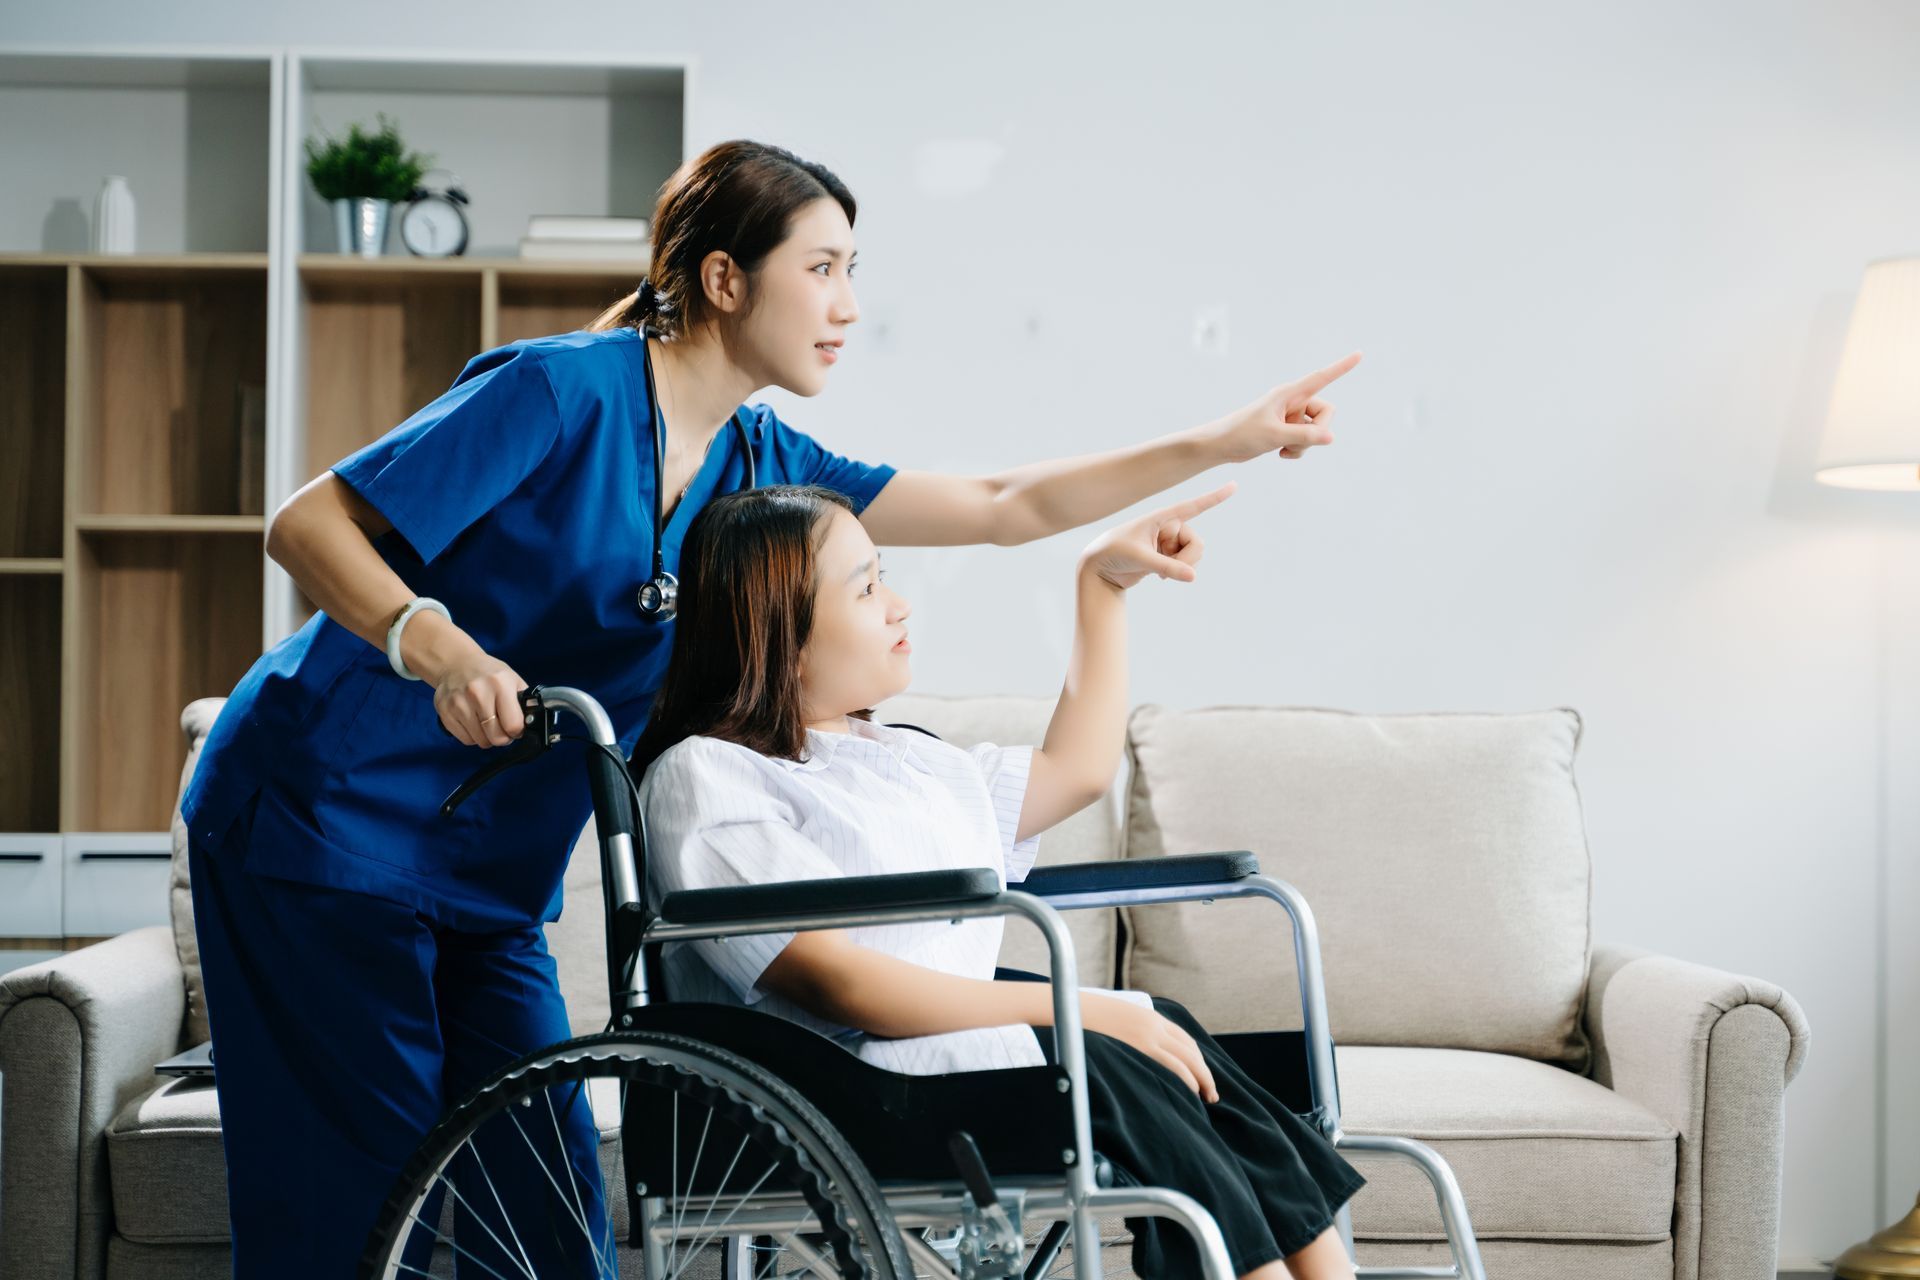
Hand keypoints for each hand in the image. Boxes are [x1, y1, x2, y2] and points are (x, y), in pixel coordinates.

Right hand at [434, 655, 528, 747]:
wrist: (456, 664)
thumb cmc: (489, 674)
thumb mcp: (512, 680)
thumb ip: (523, 702)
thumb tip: (531, 724)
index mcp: (499, 684)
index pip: (513, 725)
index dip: (517, 731)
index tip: (516, 728)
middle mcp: (477, 693)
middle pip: (496, 737)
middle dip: (503, 737)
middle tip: (502, 728)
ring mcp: (459, 703)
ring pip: (480, 741)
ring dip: (487, 737)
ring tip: (487, 722)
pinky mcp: (445, 712)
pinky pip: (465, 740)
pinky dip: (472, 736)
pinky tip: (473, 722)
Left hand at [1078, 482, 1234, 590]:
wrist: (1099, 570)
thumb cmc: (1113, 555)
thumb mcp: (1140, 559)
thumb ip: (1167, 567)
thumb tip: (1193, 577)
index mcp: (1160, 518)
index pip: (1192, 506)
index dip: (1214, 497)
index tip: (1234, 485)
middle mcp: (1168, 527)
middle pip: (1197, 542)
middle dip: (1188, 559)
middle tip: (1167, 571)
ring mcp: (1168, 542)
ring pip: (1194, 554)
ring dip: (1182, 566)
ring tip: (1158, 572)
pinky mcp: (1167, 555)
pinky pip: (1186, 564)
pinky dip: (1177, 572)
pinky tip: (1158, 575)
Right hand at [1082, 992, 1218, 1102]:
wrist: (1072, 1009)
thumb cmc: (1090, 1018)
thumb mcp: (1118, 1020)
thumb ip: (1132, 1033)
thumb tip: (1135, 1052)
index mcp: (1150, 1017)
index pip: (1185, 1040)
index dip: (1197, 1059)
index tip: (1202, 1075)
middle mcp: (1155, 1026)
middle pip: (1191, 1051)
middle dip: (1206, 1073)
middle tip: (1212, 1093)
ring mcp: (1149, 1037)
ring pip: (1187, 1060)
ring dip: (1202, 1080)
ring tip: (1207, 1097)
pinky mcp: (1142, 1049)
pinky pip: (1173, 1066)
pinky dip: (1187, 1080)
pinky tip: (1191, 1091)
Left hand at [1209, 351, 1361, 462]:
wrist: (1221, 446)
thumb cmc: (1242, 434)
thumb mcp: (1274, 436)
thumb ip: (1303, 437)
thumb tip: (1330, 438)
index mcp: (1289, 394)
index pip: (1321, 377)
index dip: (1341, 367)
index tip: (1360, 354)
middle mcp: (1292, 402)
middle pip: (1326, 413)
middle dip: (1318, 431)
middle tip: (1296, 442)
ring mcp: (1290, 417)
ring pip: (1316, 430)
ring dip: (1305, 445)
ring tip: (1283, 449)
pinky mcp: (1286, 430)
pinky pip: (1306, 441)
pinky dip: (1298, 450)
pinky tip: (1281, 453)